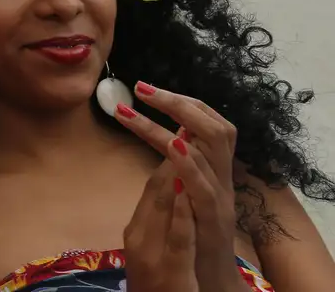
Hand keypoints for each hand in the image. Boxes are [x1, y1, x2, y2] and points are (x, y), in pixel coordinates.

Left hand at [118, 82, 244, 289]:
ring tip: (138, 109)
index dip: (185, 103)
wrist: (209, 282)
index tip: (148, 88)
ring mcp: (220, 199)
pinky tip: (171, 147)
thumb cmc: (194, 238)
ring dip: (172, 127)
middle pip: (215, 129)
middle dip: (179, 104)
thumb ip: (178, 169)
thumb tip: (167, 135)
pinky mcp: (214, 221)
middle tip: (142, 88)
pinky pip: (205, 187)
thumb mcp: (185, 196)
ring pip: (209, 152)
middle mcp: (222, 180)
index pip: (210, 125)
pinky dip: (189, 164)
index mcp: (214, 172)